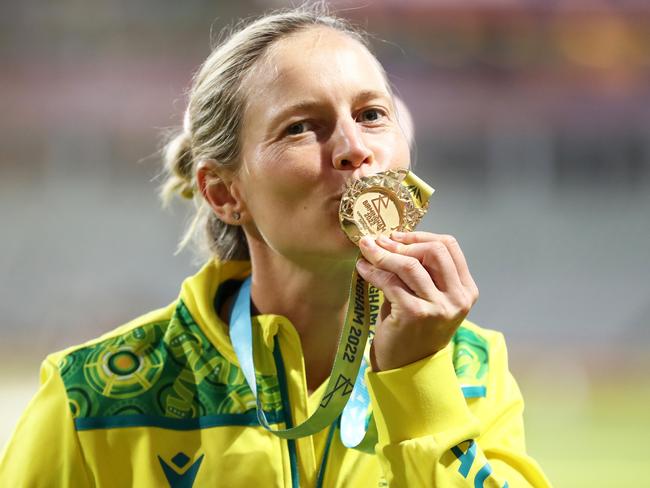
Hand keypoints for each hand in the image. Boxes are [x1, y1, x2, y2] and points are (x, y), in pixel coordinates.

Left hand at [355, 232, 478, 371]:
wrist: (406, 370)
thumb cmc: (413, 330)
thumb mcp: (426, 297)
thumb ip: (420, 271)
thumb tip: (392, 238)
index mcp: (465, 290)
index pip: (449, 246)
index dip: (421, 235)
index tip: (397, 236)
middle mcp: (457, 298)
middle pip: (434, 250)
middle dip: (403, 242)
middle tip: (379, 242)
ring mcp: (438, 307)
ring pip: (410, 265)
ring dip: (383, 254)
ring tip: (366, 250)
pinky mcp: (415, 314)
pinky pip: (391, 282)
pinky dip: (373, 272)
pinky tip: (362, 269)